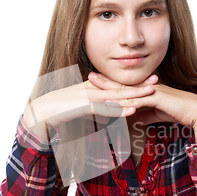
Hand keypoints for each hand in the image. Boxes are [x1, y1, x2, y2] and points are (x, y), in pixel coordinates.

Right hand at [23, 74, 155, 139]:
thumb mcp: (80, 110)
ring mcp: (86, 97)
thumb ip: (95, 111)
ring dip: (133, 94)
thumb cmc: (59, 113)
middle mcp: (91, 89)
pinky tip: (131, 111)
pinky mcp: (82, 107)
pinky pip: (103, 108)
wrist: (39, 114)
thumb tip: (107, 115)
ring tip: (150, 92)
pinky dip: (118, 110)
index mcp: (91, 88)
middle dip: (138, 84)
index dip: (133, 82)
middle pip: (119, 86)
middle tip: (157, 80)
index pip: (116, 84)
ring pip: (114, 95)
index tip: (150, 80)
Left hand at [89, 73, 196, 142]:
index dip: (110, 83)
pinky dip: (124, 103)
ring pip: (126, 90)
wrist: (195, 111)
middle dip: (105, 81)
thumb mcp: (156, 114)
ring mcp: (150, 90)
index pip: (124, 85)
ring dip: (110, 89)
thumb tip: (133, 119)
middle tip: (88, 76)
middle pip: (121, 83)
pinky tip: (112, 104)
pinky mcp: (156, 97)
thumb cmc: (178, 111)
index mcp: (146, 89)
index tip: (96, 81)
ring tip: (95, 87)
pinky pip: (137, 100)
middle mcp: (146, 86)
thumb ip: (144, 115)